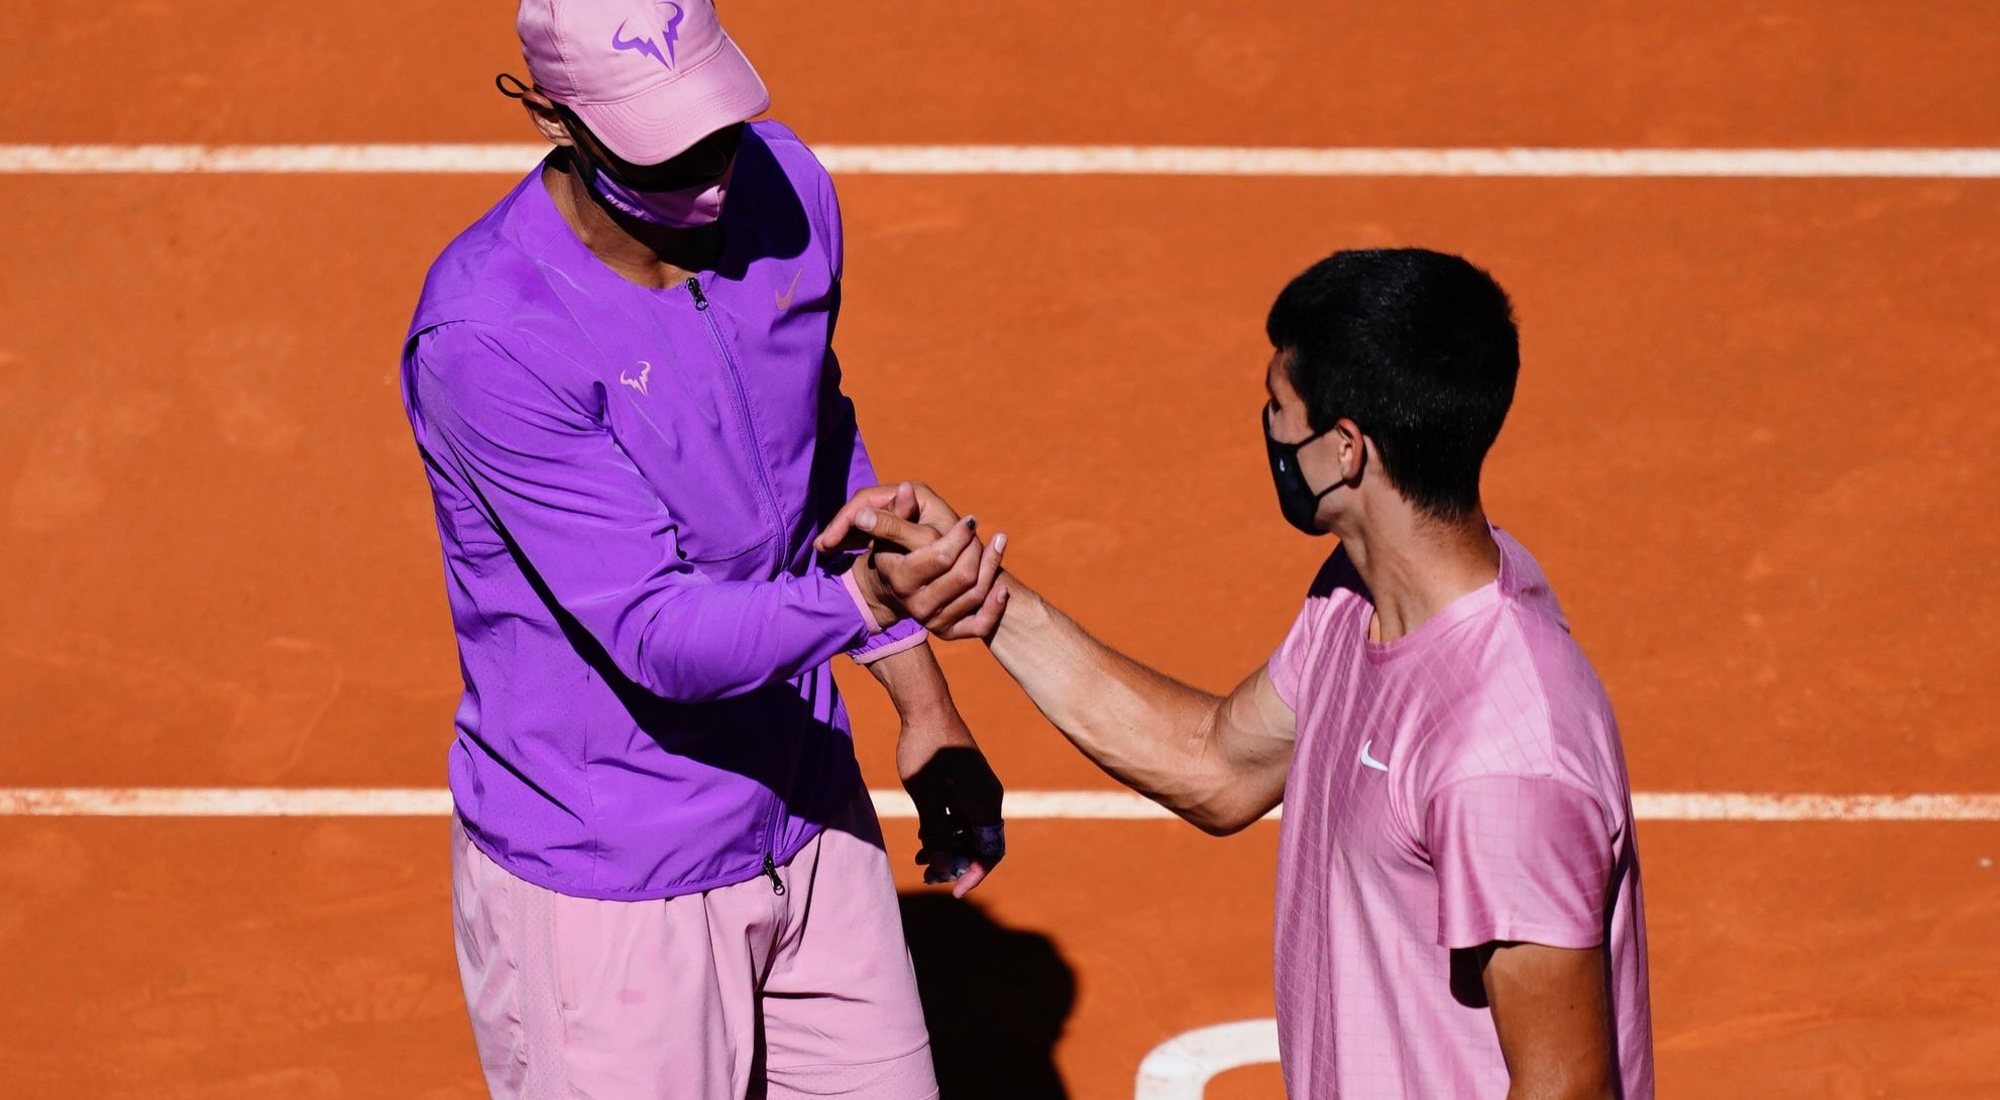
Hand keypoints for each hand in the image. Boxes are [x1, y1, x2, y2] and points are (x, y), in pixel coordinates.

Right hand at [827, 484, 1011, 640]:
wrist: (891, 588)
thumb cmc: (895, 550)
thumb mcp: (892, 530)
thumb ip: (899, 512)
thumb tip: (906, 489)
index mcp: (900, 577)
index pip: (940, 556)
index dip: (960, 536)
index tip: (971, 520)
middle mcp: (916, 604)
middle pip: (963, 575)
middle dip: (976, 549)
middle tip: (978, 533)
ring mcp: (932, 620)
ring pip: (976, 594)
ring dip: (992, 566)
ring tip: (997, 543)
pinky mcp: (948, 631)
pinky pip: (980, 625)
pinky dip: (995, 605)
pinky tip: (1001, 585)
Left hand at [898, 714, 1006, 896]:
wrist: (926, 707)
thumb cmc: (927, 751)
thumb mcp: (927, 799)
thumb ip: (937, 835)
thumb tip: (944, 868)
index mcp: (986, 803)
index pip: (990, 851)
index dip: (974, 874)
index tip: (952, 890)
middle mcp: (987, 798)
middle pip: (979, 843)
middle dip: (956, 862)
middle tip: (927, 874)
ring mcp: (977, 789)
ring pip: (967, 830)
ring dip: (947, 847)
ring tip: (920, 858)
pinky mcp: (964, 782)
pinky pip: (961, 815)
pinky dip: (945, 829)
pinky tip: (922, 836)